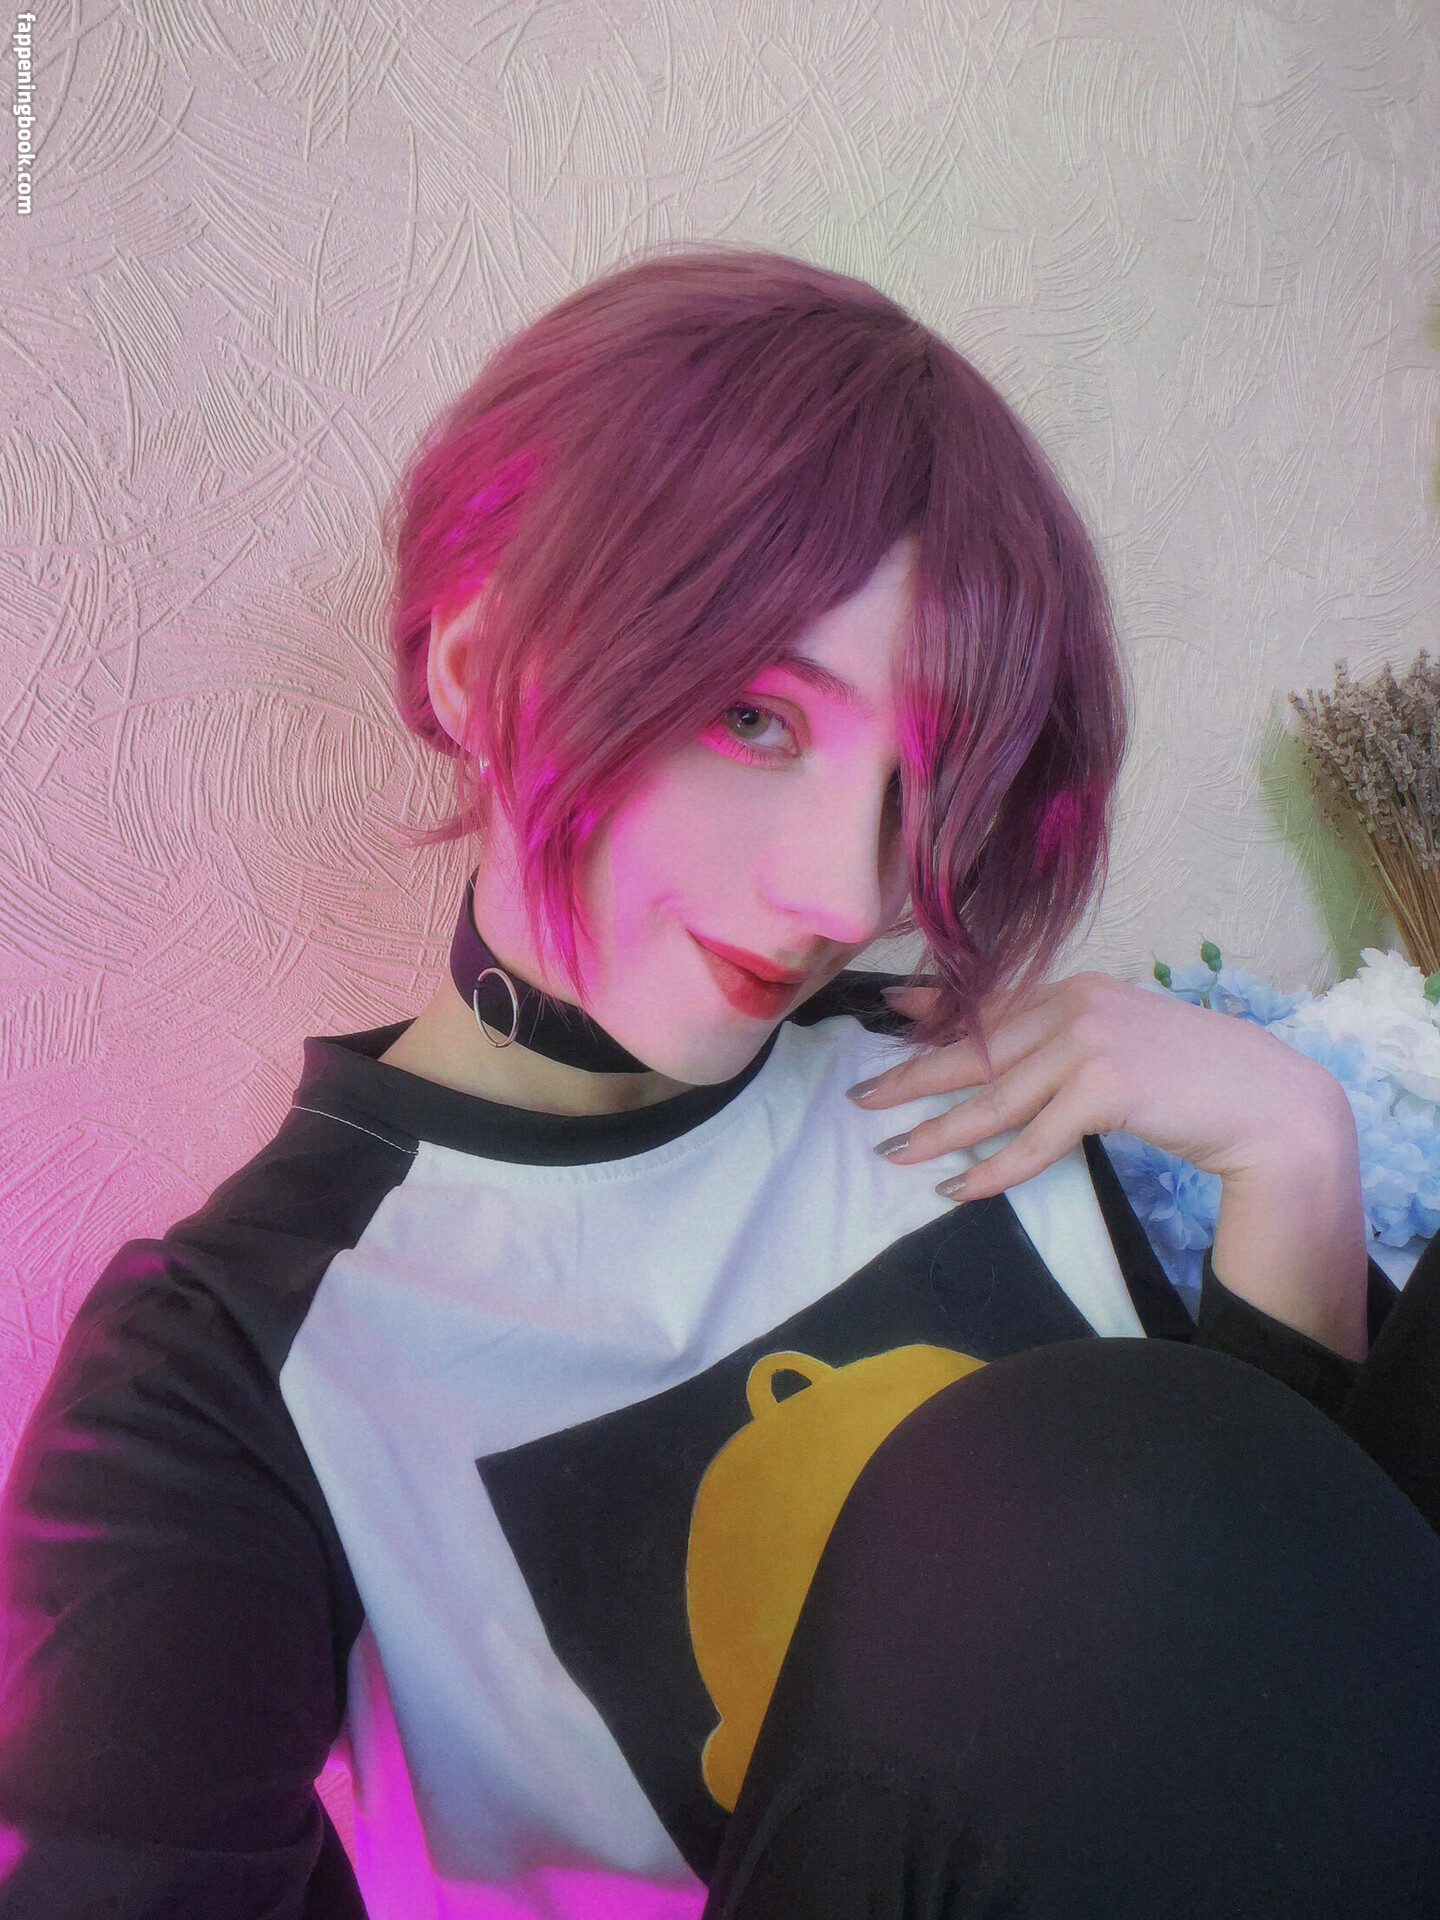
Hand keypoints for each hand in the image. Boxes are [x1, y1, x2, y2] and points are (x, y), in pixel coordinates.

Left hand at [847, 972, 1368, 1361]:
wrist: (1266, 1102)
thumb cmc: (1194, 1078)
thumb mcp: (1121, 1041)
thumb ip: (1063, 1040)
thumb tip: (1002, 1058)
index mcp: (1076, 989)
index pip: (988, 1002)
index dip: (932, 1010)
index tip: (886, 1012)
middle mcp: (1076, 1006)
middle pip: (976, 1050)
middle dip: (914, 1078)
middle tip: (864, 1101)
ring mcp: (1090, 1044)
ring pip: (994, 1100)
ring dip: (939, 1131)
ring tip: (896, 1152)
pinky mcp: (1105, 1089)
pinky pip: (1032, 1140)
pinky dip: (992, 1170)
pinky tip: (957, 1188)